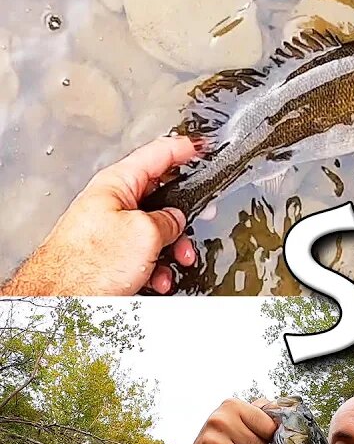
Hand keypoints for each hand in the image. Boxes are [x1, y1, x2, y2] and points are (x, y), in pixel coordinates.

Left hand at [1, 137, 198, 295]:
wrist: (62, 298)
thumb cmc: (87, 263)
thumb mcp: (144, 233)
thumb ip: (168, 220)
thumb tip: (177, 220)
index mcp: (117, 184)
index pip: (158, 154)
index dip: (184, 149)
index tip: (202, 146)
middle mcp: (113, 202)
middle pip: (161, 197)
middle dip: (183, 215)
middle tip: (200, 217)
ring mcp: (112, 227)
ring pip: (157, 230)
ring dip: (173, 247)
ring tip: (175, 260)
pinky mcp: (111, 251)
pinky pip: (146, 252)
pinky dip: (158, 265)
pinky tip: (157, 276)